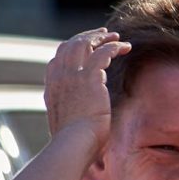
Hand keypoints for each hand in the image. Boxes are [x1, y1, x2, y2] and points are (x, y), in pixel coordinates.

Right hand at [45, 28, 130, 157]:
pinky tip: (126, 47)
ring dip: (102, 38)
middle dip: (88, 37)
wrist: (72, 144)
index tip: (87, 47)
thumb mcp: (66, 123)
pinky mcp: (90, 77)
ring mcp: (73, 74)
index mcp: (52, 85)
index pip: (59, 57)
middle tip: (104, 35)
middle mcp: (60, 75)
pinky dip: (115, 47)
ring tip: (117, 38)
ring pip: (86, 44)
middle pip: (72, 45)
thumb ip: (70, 111)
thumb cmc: (72, 143)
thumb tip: (80, 113)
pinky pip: (104, 52)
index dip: (74, 48)